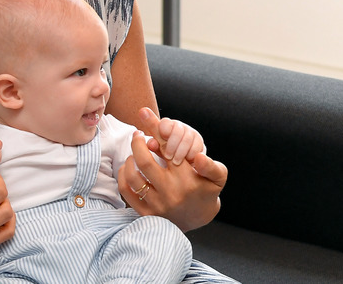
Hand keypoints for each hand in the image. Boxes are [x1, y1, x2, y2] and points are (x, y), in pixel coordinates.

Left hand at [118, 115, 226, 230]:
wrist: (198, 219)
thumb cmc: (206, 191)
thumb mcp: (218, 177)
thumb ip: (211, 165)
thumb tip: (199, 156)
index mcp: (187, 180)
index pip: (167, 150)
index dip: (155, 133)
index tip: (148, 124)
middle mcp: (170, 192)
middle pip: (144, 161)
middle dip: (137, 143)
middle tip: (137, 135)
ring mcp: (157, 204)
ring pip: (132, 176)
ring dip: (130, 159)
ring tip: (134, 153)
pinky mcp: (146, 213)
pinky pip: (126, 191)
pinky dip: (124, 175)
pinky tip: (129, 167)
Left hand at [143, 111, 204, 165]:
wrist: (181, 161)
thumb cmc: (164, 152)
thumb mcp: (158, 148)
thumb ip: (154, 145)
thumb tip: (151, 144)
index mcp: (166, 125)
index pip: (165, 123)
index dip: (164, 130)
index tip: (162, 139)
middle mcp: (179, 126)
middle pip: (177, 131)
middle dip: (172, 145)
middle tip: (168, 156)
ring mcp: (191, 133)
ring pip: (187, 139)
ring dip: (181, 152)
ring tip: (175, 162)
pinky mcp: (200, 142)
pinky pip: (197, 147)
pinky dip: (191, 154)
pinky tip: (187, 161)